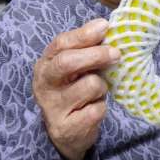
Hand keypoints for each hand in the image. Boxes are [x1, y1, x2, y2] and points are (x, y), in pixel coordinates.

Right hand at [32, 19, 119, 159]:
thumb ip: (85, 48)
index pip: (61, 43)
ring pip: (89, 85)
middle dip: (95, 55)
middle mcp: (44, 84)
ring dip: (102, 86)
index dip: (84, 34)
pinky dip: (101, 107)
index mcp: (45, 64)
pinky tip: (93, 108)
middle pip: (68, 62)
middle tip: (116, 53)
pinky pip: (96, 110)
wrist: (66, 132)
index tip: (105, 27)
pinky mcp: (65, 128)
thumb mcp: (74, 67)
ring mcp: (53, 107)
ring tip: (98, 91)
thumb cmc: (72, 90)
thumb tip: (104, 26)